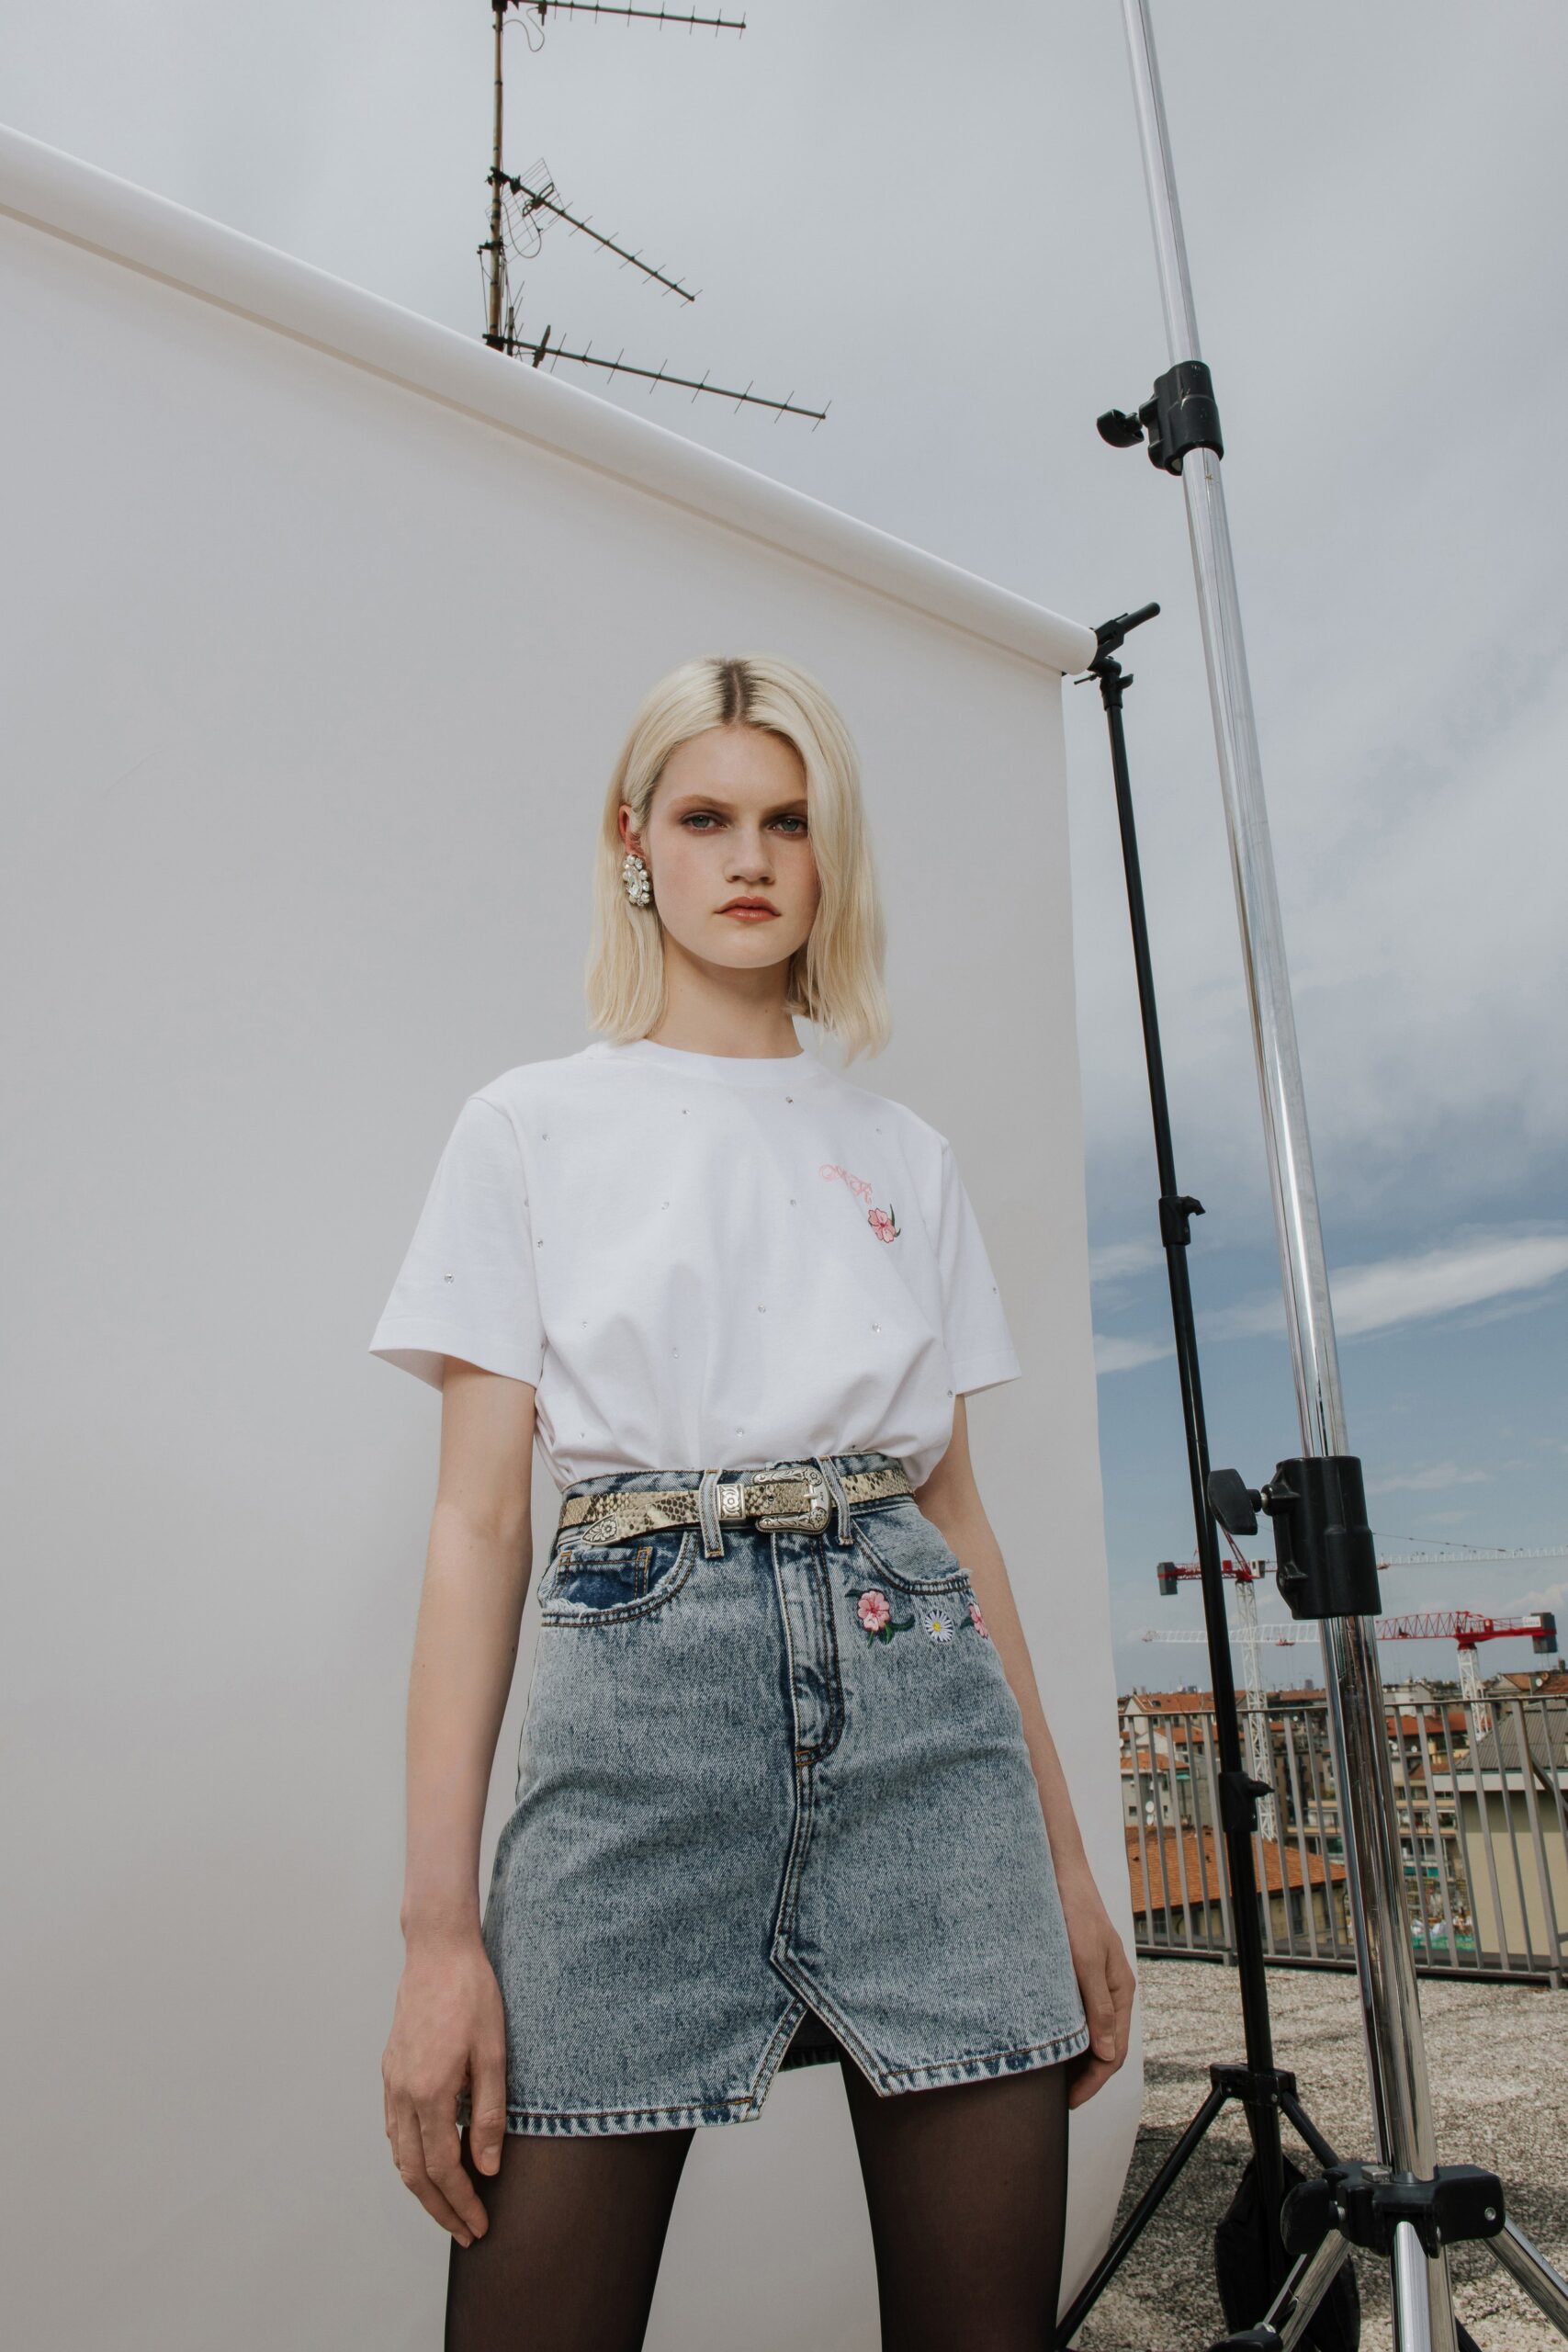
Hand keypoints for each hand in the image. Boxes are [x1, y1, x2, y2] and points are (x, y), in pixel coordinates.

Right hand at [382, 1928, 507, 2244]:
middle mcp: (403, 2094)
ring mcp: (391, 2082)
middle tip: (466, 2231)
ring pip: (398, 2154)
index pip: (442, 2169)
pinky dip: (408, 2156)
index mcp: (430, 2093)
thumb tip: (486, 2169)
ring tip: (449, 2206)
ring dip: (422, 2187)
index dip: (461, 2203)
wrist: (437, 1951)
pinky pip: (393, 2128)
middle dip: (440, 2208)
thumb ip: (489, 2114)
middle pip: (414, 2172)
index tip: (479, 2225)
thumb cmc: (472, 1995)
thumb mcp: (494, 2053)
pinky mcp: (389, 2070)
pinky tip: (427, 2160)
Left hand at [1056, 1863, 1135, 2109]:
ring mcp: (1095, 1982)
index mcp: (1121, 1991)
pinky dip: (1069, 2035)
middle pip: (1104, 2046)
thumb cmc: (1074, 1913)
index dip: (1092, 2081)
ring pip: (1091, 2032)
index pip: (1113, 2051)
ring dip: (1077, 2057)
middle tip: (1059, 2098)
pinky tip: (1051, 2042)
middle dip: (1086, 2076)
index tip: (1070, 2101)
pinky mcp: (1078, 1974)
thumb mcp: (1086, 1963)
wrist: (1059, 1874)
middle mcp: (1111, 1990)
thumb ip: (1098, 2009)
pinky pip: (1078, 2015)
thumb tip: (1105, 2054)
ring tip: (1052, 2078)